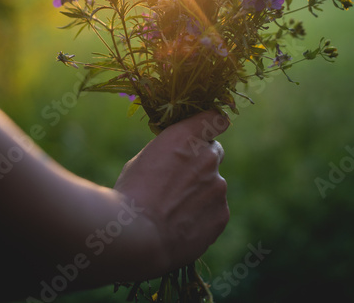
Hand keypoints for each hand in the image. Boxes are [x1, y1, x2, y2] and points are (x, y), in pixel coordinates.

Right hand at [114, 110, 229, 271]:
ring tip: (174, 210)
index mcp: (186, 136)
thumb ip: (169, 153)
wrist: (137, 236)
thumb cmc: (131, 194)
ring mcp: (218, 186)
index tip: (206, 131)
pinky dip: (203, 215)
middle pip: (213, 152)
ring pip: (213, 185)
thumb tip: (177, 158)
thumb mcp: (143, 160)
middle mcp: (208, 156)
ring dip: (200, 192)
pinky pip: (215, 210)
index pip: (214, 118)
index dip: (211, 124)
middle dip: (201, 161)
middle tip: (180, 179)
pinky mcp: (221, 214)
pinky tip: (182, 225)